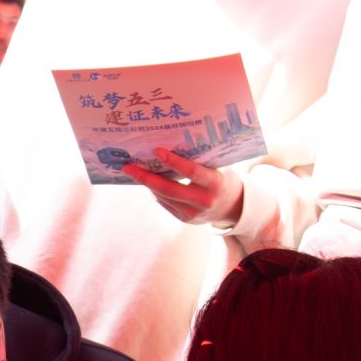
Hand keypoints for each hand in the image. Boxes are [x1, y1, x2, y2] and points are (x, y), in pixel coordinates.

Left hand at [120, 149, 244, 227]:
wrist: (233, 206)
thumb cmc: (223, 177)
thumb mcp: (218, 166)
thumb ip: (200, 158)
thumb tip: (171, 141)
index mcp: (215, 183)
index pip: (191, 172)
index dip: (173, 161)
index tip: (156, 150)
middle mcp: (203, 200)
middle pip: (169, 189)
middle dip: (146, 178)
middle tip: (128, 167)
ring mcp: (193, 213)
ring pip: (164, 197)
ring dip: (147, 184)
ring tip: (132, 171)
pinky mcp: (185, 219)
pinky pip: (165, 203)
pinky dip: (155, 191)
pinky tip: (146, 181)